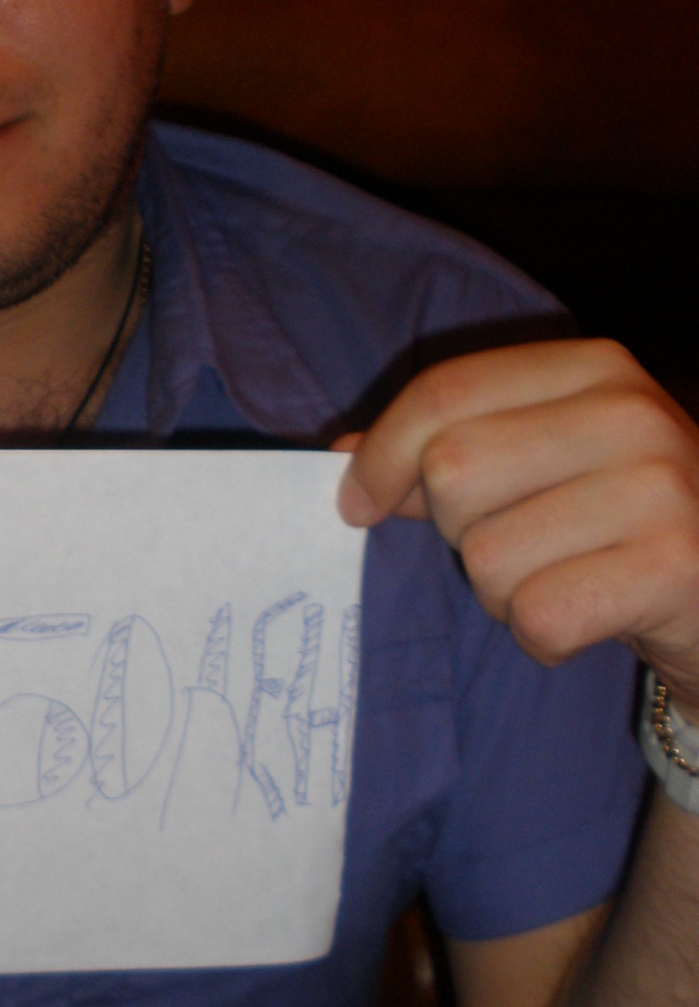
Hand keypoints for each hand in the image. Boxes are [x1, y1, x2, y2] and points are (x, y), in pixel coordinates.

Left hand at [336, 340, 698, 712]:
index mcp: (593, 369)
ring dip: (504, 593)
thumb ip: (447, 452)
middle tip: (518, 546)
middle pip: (452, 472)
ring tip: (565, 580)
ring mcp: (661, 489)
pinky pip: (538, 616)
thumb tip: (342, 455)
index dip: (383, 454)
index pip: (445, 393)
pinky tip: (591, 619)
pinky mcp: (675, 569)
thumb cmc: (619, 530)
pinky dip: (544, 637)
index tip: (358, 503)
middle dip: (458, 530)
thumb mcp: (542, 468)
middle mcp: (632, 414)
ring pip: (486, 556)